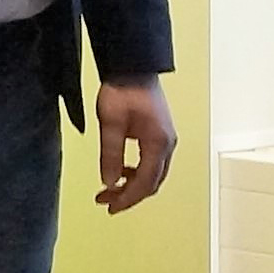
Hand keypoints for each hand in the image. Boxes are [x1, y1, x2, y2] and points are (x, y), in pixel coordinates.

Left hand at [96, 77, 177, 212]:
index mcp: (158, 143)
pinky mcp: (160, 135)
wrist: (133, 66)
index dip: (128, 199)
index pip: (145, 182)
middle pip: (152, 183)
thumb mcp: (110, 122)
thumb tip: (110, 182)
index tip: (110, 207)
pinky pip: (152, 163)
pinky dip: (136, 173)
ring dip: (132, 185)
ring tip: (108, 189)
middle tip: (106, 202)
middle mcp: (167, 144)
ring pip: (153, 175)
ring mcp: (166, 140)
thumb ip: (111, 154)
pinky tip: (120, 172)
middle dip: (130, 196)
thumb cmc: (122, 90)